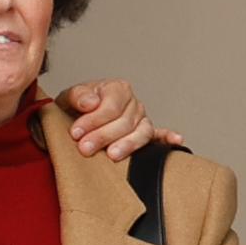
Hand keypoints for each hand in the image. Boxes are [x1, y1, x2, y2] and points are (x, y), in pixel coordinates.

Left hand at [57, 77, 176, 159]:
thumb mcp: (69, 98)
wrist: (76, 120)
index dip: (93, 120)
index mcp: (117, 89)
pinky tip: (176, 140)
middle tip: (85, 149)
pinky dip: (169, 137)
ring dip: (127, 144)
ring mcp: (142, 120)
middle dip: (103, 136)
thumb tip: (90, 103)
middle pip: (125, 122)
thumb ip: (78, 96)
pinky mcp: (146, 135)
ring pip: (141, 132)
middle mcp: (133, 103)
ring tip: (112, 155)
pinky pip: (160, 136)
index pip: (111, 106)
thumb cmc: (76, 109)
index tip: (76, 133)